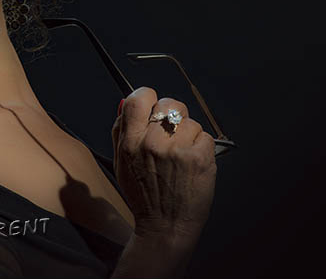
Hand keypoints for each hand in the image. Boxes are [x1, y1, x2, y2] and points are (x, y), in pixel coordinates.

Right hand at [111, 86, 216, 245]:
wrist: (165, 228)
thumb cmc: (144, 196)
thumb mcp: (121, 162)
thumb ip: (121, 130)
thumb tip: (126, 103)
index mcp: (130, 141)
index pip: (139, 98)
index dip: (148, 97)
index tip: (152, 105)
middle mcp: (152, 142)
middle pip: (170, 104)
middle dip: (173, 116)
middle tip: (172, 134)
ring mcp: (177, 150)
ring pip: (190, 121)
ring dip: (188, 135)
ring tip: (181, 157)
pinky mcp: (199, 158)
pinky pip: (205, 136)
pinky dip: (202, 148)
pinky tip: (192, 164)